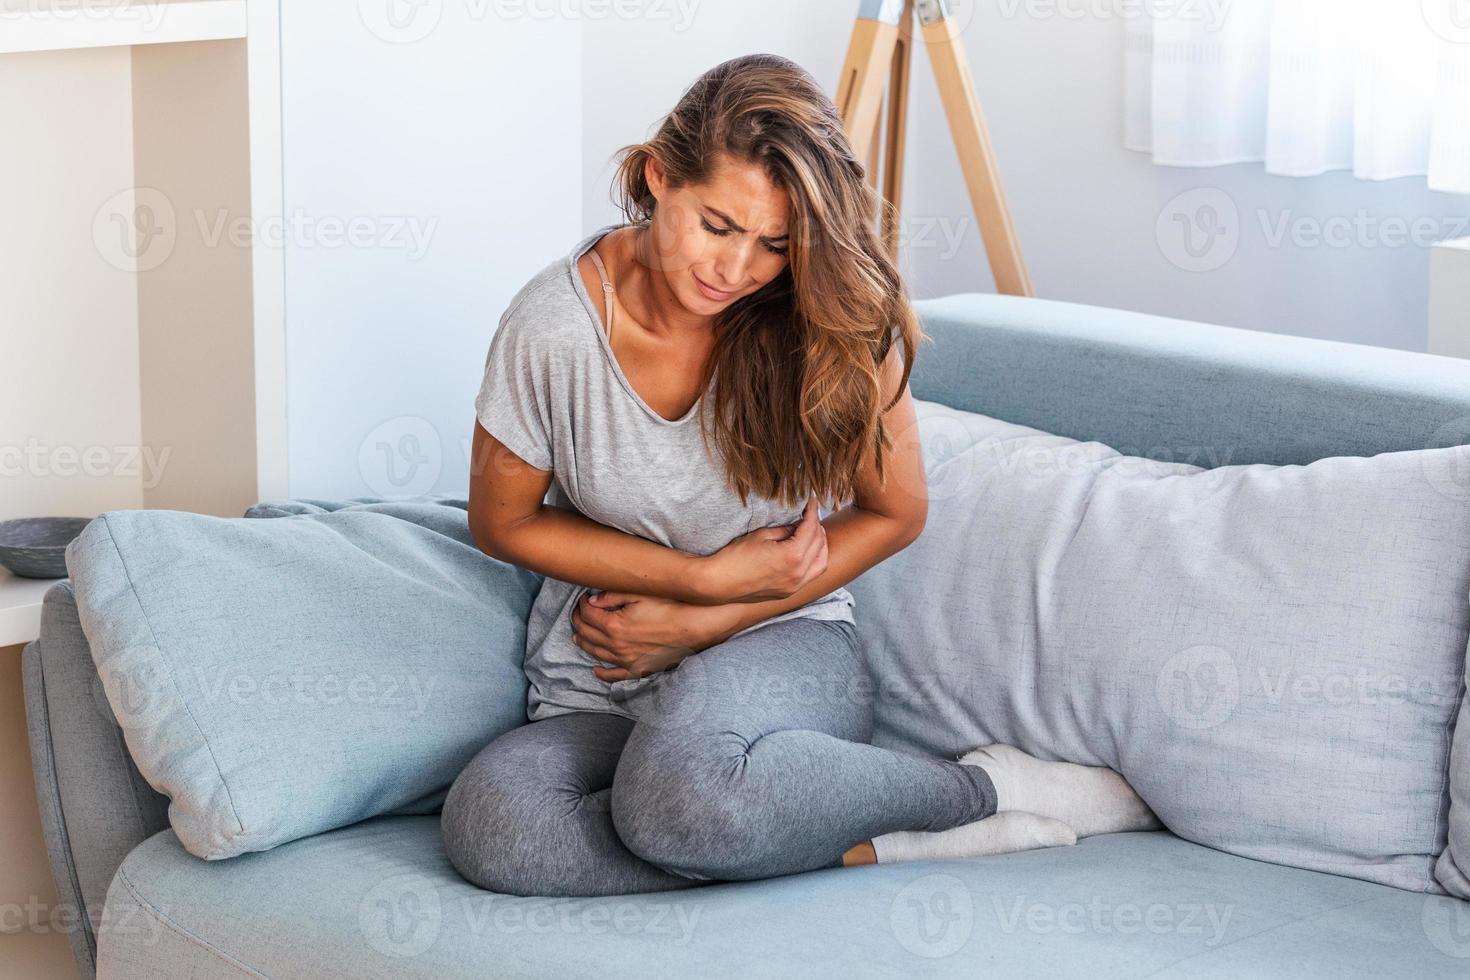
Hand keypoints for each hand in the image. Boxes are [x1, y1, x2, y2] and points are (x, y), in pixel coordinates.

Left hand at [571, 589, 741, 681]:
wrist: (697, 626)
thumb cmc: (671, 605)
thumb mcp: (641, 594)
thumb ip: (613, 596)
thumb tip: (591, 601)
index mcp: (614, 625)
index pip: (588, 614)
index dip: (582, 605)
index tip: (583, 598)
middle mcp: (616, 646)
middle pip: (588, 634)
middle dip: (579, 622)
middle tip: (577, 613)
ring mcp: (627, 660)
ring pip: (597, 654)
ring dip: (584, 644)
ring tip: (578, 636)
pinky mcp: (640, 668)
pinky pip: (616, 676)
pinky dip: (603, 674)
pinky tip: (596, 670)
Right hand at [696, 496, 828, 603]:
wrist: (719, 583)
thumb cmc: (735, 557)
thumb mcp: (761, 536)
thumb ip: (785, 530)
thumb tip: (798, 526)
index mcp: (792, 556)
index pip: (810, 529)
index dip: (813, 512)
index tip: (812, 502)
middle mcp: (798, 573)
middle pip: (819, 544)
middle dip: (817, 527)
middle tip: (811, 515)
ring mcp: (794, 586)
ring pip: (821, 562)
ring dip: (821, 546)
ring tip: (814, 533)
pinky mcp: (788, 592)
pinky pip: (811, 575)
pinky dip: (815, 561)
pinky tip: (809, 552)